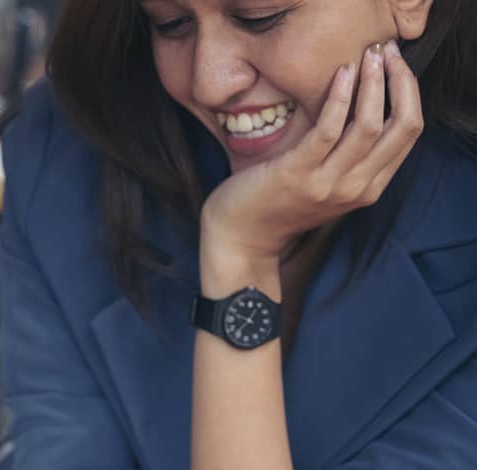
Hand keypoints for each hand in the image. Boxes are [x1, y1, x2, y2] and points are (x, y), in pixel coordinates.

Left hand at [199, 39, 423, 282]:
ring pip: (369, 125)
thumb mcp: (328, 184)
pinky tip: (341, 74)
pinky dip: (339, 97)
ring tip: (368, 55)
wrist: (239, 238)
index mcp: (369, 188)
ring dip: (373, 84)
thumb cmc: (278, 203)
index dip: (409, 94)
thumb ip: (350, 158)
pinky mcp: (297, 175)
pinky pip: (329, 129)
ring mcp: (327, 184)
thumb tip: (365, 106)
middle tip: (387, 52)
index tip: (397, 66)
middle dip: (400, 82)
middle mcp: (356, 188)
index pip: (408, 134)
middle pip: (401, 127)